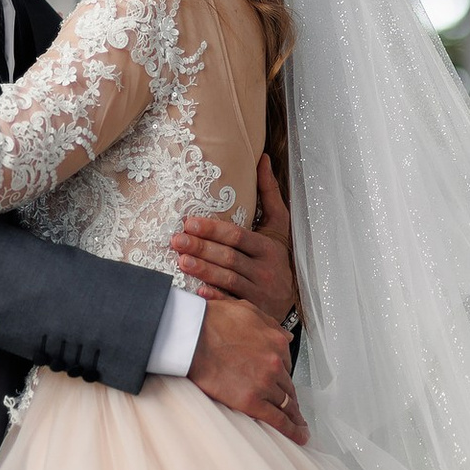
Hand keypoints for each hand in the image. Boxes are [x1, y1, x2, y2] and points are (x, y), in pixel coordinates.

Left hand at [172, 155, 296, 319]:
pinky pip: (232, 305)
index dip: (213, 230)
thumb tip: (262, 158)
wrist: (293, 298)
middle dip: (201, 248)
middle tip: (176, 240)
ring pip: (228, 279)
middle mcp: (265, 270)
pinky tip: (198, 292)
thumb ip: (269, 193)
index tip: (189, 222)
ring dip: (203, 270)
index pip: (237, 237)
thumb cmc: (278, 256)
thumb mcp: (278, 225)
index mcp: (268, 247)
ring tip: (180, 261)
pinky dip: (216, 299)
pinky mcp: (253, 311)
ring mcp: (259, 292)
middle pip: (229, 257)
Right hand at [187, 299, 306, 443]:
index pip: (286, 364)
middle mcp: (274, 364)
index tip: (282, 383)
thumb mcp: (247, 311)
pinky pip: (278, 419)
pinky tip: (298, 436)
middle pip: (288, 386)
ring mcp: (264, 384)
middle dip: (291, 397)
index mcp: (276, 342)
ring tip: (300, 426)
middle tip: (295, 409)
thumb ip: (269, 324)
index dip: (283, 375)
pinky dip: (291, 430)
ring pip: (286, 403)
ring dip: (295, 416)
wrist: (191, 335)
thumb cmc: (211, 322)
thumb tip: (285, 334)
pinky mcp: (251, 401)